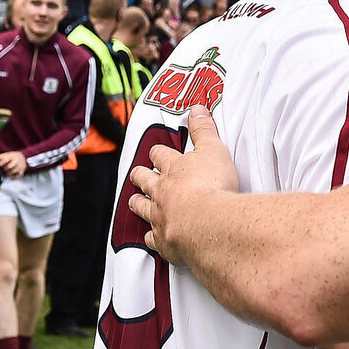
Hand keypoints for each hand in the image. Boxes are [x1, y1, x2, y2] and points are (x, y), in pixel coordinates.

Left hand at [0, 151, 26, 177]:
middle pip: (10, 166)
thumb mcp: (5, 155)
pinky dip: (15, 178)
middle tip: (4, 168)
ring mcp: (20, 166)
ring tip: (7, 172)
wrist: (22, 156)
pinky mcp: (22, 170)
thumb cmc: (11, 156)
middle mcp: (17, 161)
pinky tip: (11, 178)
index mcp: (12, 156)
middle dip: (6, 168)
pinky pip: (19, 175)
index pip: (7, 159)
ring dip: (9, 173)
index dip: (3, 162)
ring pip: (14, 171)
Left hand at [129, 105, 237, 264]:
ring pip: (142, 208)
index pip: (160, 155)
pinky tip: (151, 237)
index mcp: (173, 168)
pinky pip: (152, 238)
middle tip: (136, 174)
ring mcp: (159, 216)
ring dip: (137, 203)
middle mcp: (161, 191)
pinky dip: (150, 236)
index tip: (156, 152)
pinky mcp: (163, 240)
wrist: (208, 222)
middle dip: (140, 175)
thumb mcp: (214, 149)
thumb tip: (197, 108)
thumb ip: (204, 129)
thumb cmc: (213, 184)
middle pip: (145, 180)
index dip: (158, 153)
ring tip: (134, 201)